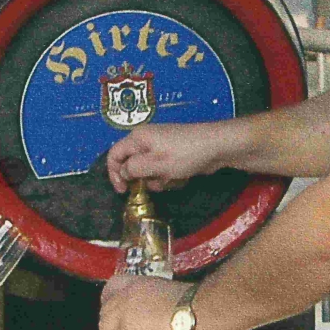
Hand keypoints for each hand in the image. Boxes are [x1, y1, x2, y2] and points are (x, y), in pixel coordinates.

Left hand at [99, 274, 184, 329]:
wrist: (189, 311)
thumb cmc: (186, 301)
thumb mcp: (162, 290)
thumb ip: (150, 297)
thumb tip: (148, 310)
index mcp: (135, 283)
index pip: (111, 287)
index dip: (109, 301)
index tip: (113, 311)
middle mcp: (125, 296)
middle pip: (105, 310)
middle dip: (108, 323)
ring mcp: (124, 314)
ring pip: (106, 327)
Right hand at [106, 123, 220, 192]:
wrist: (215, 147)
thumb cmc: (183, 154)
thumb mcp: (154, 164)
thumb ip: (133, 169)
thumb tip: (123, 173)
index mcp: (137, 137)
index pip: (114, 154)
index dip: (114, 173)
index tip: (123, 191)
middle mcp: (146, 140)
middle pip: (132, 163)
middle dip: (142, 178)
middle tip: (156, 183)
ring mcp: (161, 147)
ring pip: (148, 170)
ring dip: (157, 179)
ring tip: (172, 178)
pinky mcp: (173, 154)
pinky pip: (162, 170)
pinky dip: (169, 176)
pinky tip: (181, 176)